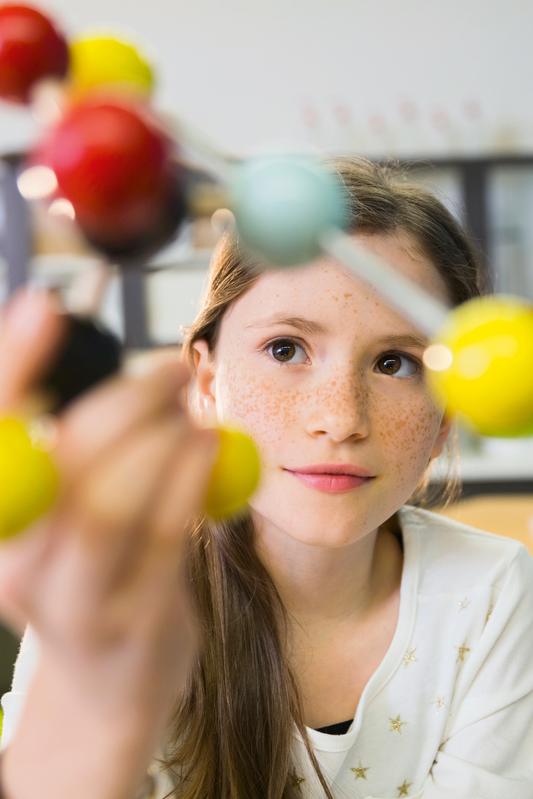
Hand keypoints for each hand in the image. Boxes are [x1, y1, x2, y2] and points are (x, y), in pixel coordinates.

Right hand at [0, 289, 217, 798]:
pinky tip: (208, 444)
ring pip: (116, 497)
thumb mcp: (66, 511)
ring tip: (195, 408)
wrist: (113, 685)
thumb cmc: (94, 574)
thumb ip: (76, 442)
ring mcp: (73, 601)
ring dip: (169, 433)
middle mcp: (14, 563)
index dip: (13, 365)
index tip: (46, 306)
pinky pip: (167, 532)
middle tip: (175, 363)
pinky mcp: (134, 622)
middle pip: (68, 456)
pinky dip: (194, 473)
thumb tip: (98, 350)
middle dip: (131, 395)